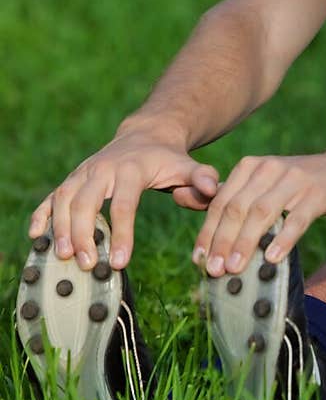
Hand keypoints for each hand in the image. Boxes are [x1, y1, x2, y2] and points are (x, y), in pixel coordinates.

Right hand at [30, 130, 220, 269]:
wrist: (146, 135)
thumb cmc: (170, 160)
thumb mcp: (189, 167)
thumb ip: (203, 179)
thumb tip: (215, 190)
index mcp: (131, 169)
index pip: (124, 204)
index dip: (121, 233)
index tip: (120, 262)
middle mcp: (102, 169)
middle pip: (86, 202)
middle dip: (84, 234)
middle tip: (86, 264)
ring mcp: (84, 173)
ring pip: (64, 199)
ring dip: (60, 228)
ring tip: (62, 257)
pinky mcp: (73, 179)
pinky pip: (52, 196)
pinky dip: (42, 214)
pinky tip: (36, 236)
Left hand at [192, 150, 325, 275]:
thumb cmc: (301, 185)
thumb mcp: (267, 185)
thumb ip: (238, 200)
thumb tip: (206, 231)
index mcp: (250, 167)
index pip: (221, 202)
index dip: (208, 232)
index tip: (199, 260)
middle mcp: (268, 169)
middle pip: (237, 208)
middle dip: (222, 241)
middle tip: (214, 270)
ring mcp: (294, 180)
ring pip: (262, 213)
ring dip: (245, 242)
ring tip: (235, 268)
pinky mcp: (317, 193)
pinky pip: (297, 218)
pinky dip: (282, 239)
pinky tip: (272, 258)